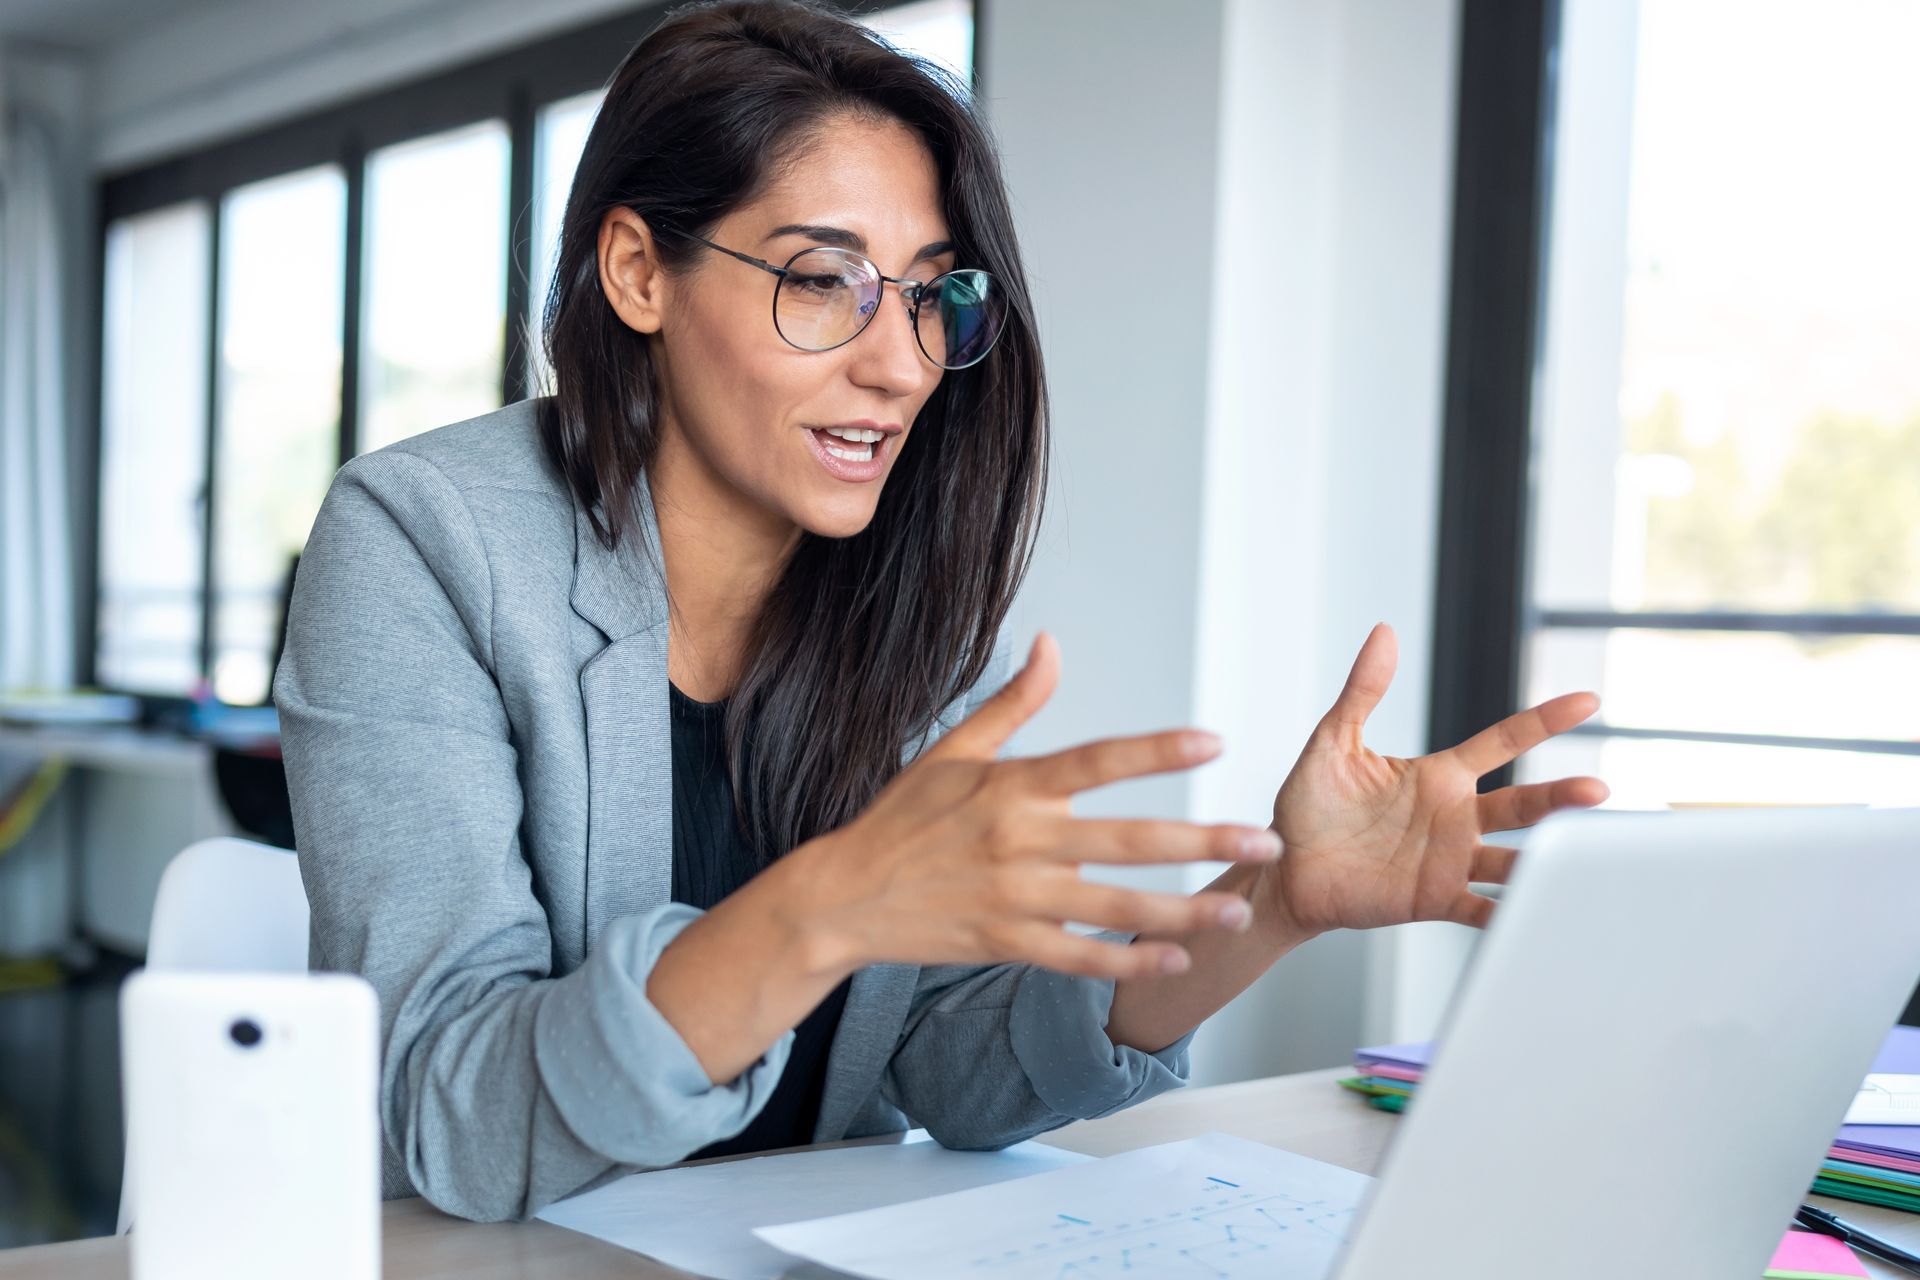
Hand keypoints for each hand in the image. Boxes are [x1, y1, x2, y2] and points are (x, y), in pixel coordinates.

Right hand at [787, 631, 1283, 980]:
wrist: (843, 897)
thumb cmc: (900, 820)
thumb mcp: (951, 752)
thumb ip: (1012, 704)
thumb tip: (1051, 645)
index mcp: (1011, 786)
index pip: (1097, 761)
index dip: (1157, 751)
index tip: (1212, 743)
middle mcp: (1020, 841)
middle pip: (1128, 840)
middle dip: (1203, 840)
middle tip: (1263, 841)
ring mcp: (1016, 899)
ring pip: (1116, 907)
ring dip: (1182, 912)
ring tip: (1235, 910)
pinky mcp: (1007, 945)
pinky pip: (1080, 958)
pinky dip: (1128, 963)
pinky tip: (1174, 960)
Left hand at [1266, 623, 1607, 934]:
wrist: (1287, 871)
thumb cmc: (1310, 808)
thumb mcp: (1333, 743)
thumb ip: (1362, 692)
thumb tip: (1383, 632)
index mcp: (1439, 776)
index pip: (1503, 742)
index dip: (1544, 721)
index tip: (1588, 701)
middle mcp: (1455, 817)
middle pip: (1522, 804)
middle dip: (1561, 798)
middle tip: (1597, 791)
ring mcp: (1449, 861)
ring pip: (1512, 859)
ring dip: (1545, 862)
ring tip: (1580, 861)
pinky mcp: (1434, 899)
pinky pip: (1480, 910)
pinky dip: (1508, 915)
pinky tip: (1533, 916)